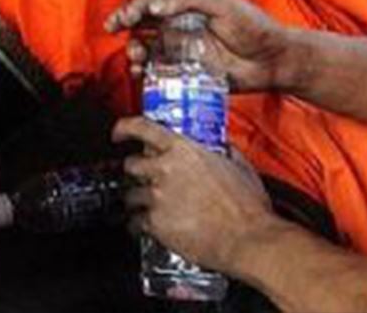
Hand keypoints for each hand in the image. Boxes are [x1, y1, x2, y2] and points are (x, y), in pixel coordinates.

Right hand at [105, 0, 300, 93]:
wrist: (274, 60)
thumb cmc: (254, 26)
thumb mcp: (221, 3)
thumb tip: (154, 7)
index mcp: (187, 5)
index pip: (152, 3)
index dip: (132, 9)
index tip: (122, 19)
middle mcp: (182, 27)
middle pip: (143, 25)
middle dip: (126, 28)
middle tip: (118, 33)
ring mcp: (184, 51)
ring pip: (148, 49)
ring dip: (134, 52)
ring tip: (136, 58)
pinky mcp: (189, 74)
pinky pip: (161, 73)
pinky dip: (147, 74)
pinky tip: (143, 75)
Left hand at [115, 118, 280, 273]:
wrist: (247, 239)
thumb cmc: (247, 207)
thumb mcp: (239, 166)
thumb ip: (223, 152)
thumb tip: (221, 147)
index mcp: (184, 151)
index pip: (142, 128)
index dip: (125, 128)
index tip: (119, 133)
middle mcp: (165, 170)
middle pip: (131, 164)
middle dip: (136, 171)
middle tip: (145, 178)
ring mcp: (158, 197)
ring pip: (130, 194)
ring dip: (137, 199)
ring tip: (147, 206)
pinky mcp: (155, 223)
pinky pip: (135, 221)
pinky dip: (137, 224)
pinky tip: (145, 227)